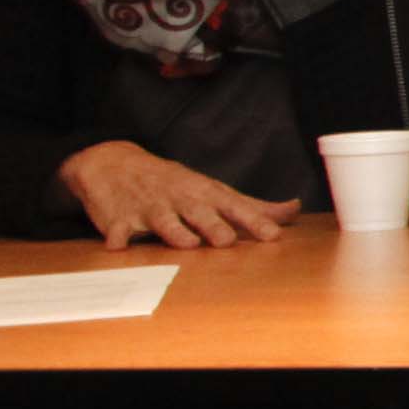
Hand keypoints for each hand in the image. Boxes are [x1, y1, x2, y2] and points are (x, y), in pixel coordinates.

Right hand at [58, 140, 294, 248]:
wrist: (114, 164)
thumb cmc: (174, 185)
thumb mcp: (213, 190)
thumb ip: (252, 207)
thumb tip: (294, 210)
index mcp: (204, 193)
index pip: (234, 206)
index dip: (254, 220)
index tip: (272, 235)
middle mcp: (179, 198)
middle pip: (199, 212)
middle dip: (213, 225)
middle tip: (227, 240)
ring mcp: (148, 207)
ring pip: (163, 220)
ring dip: (174, 231)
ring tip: (187, 243)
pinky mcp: (118, 217)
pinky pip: (116, 227)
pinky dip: (116, 236)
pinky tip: (117, 245)